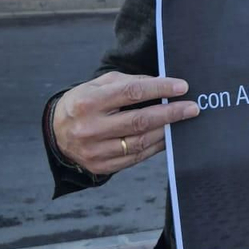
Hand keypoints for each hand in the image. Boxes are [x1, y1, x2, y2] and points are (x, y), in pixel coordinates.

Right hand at [53, 73, 198, 175]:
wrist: (57, 133)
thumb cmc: (83, 103)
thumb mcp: (97, 85)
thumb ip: (128, 83)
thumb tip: (162, 84)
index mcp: (88, 102)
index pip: (131, 93)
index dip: (160, 89)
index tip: (182, 87)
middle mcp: (90, 127)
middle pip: (139, 120)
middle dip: (170, 113)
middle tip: (192, 108)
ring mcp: (95, 150)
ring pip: (140, 142)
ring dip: (166, 131)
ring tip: (182, 121)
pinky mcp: (101, 166)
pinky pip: (136, 157)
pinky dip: (155, 146)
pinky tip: (167, 136)